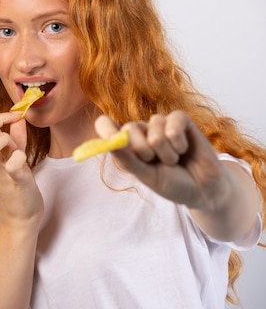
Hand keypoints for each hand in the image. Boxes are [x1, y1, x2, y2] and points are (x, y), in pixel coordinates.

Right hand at [0, 112, 43, 226]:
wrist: (21, 219)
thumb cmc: (16, 188)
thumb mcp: (13, 159)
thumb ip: (16, 138)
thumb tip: (19, 118)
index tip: (14, 117)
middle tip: (9, 133)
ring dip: (5, 140)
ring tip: (15, 148)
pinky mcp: (15, 182)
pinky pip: (12, 164)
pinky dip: (20, 156)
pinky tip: (24, 160)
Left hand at [95, 110, 226, 209]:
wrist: (202, 189)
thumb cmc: (171, 183)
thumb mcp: (146, 176)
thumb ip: (127, 159)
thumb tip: (109, 144)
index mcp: (127, 144)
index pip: (106, 125)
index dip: (105, 127)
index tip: (109, 134)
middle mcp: (141, 131)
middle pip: (130, 128)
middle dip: (144, 151)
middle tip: (155, 162)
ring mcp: (160, 124)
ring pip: (155, 130)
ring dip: (166, 152)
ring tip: (173, 160)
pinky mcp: (180, 120)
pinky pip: (173, 122)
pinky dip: (179, 141)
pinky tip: (184, 149)